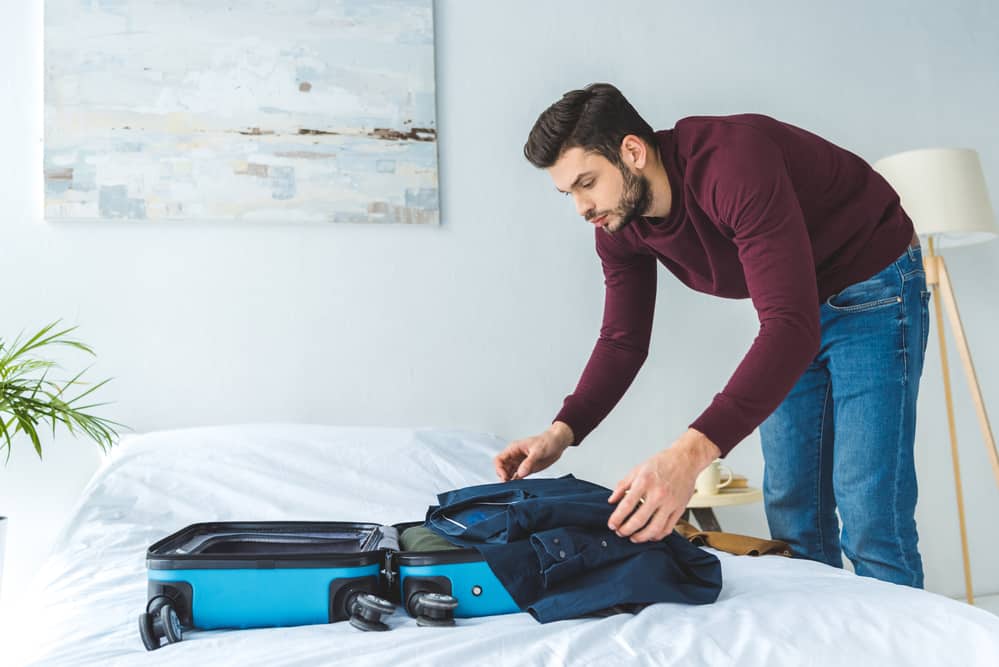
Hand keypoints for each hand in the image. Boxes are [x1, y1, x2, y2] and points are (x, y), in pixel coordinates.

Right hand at [494, 421, 573, 480]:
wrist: (558, 443)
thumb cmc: (548, 441)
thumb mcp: (538, 451)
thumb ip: (529, 462)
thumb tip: (521, 473)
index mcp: (514, 449)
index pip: (499, 460)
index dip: (499, 469)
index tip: (505, 477)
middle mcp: (515, 457)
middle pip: (502, 468)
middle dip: (503, 477)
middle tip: (509, 484)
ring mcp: (520, 463)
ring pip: (508, 474)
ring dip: (509, 481)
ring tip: (513, 487)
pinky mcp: (526, 469)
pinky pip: (517, 477)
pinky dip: (516, 482)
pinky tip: (518, 486)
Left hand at [606, 429, 720, 542]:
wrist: (685, 460)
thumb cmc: (662, 463)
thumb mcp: (637, 470)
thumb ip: (622, 486)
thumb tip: (611, 500)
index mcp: (645, 482)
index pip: (627, 505)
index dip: (617, 518)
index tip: (612, 525)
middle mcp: (658, 494)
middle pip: (639, 520)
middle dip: (626, 530)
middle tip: (620, 532)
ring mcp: (670, 503)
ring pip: (654, 528)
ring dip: (641, 537)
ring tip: (633, 538)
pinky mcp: (679, 509)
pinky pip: (668, 528)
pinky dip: (657, 535)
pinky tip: (650, 535)